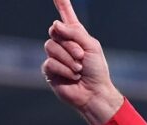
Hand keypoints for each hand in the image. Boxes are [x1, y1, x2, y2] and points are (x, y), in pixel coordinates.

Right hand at [42, 0, 123, 124]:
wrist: (95, 93)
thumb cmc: (97, 71)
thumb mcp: (91, 47)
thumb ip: (75, 33)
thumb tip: (55, 24)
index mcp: (76, 36)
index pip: (66, 16)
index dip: (62, 4)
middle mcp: (64, 44)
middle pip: (55, 32)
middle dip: (70, 44)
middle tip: (82, 56)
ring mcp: (55, 56)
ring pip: (50, 46)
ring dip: (68, 59)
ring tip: (79, 70)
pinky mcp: (49, 70)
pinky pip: (49, 62)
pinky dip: (64, 69)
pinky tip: (72, 77)